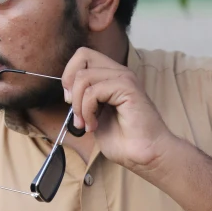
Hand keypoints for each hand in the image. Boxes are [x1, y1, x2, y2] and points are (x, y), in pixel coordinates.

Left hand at [61, 47, 173, 171]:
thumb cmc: (124, 140)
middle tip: (77, 110)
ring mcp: (124, 78)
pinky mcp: (127, 88)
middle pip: (82, 55)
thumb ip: (84, 99)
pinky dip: (87, 111)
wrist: (144, 154)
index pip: (83, 56)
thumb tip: (67, 92)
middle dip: (70, 85)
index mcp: (111, 76)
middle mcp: (119, 73)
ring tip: (86, 124)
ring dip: (79, 105)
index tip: (71, 102)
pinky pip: (93, 92)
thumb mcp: (95, 115)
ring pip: (83, 77)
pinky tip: (94, 125)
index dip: (69, 76)